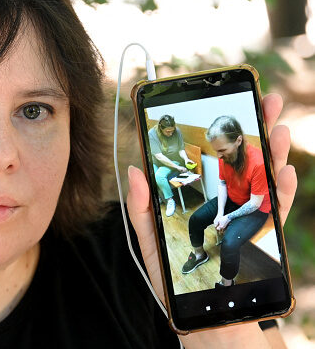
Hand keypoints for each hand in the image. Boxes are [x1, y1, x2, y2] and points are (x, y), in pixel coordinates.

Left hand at [126, 93, 296, 347]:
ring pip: (263, 178)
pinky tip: (283, 172)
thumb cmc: (171, 276)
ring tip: (277, 129)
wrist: (200, 315)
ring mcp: (246, 216)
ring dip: (273, 153)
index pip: (209, 157)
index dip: (218, 130)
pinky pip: (274, 210)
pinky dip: (281, 191)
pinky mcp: (261, 236)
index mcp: (198, 197)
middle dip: (256, 128)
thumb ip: (142, 207)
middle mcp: (226, 201)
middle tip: (266, 100)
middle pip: (243, 159)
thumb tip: (133, 170)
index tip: (224, 104)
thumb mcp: (150, 239)